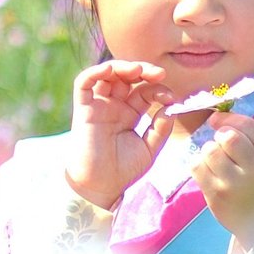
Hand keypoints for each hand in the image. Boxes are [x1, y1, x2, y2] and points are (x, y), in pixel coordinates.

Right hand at [64, 59, 174, 211]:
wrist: (101, 186)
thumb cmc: (123, 170)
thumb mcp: (149, 148)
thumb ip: (160, 127)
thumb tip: (170, 107)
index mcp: (129, 114)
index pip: (144, 91)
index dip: (158, 89)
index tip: (170, 97)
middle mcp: (114, 106)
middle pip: (126, 77)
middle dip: (143, 70)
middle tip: (158, 73)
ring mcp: (98, 106)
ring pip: (106, 75)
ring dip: (122, 67)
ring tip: (137, 69)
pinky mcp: (83, 109)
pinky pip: (83, 84)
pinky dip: (94, 72)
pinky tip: (109, 69)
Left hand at [190, 111, 253, 248]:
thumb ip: (250, 135)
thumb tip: (215, 116)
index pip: (248, 126)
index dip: (228, 119)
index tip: (218, 121)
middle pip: (227, 137)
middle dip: (220, 137)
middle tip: (223, 147)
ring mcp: (233, 185)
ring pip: (209, 150)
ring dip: (209, 151)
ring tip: (218, 162)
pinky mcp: (215, 195)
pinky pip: (196, 166)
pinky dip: (199, 164)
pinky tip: (209, 171)